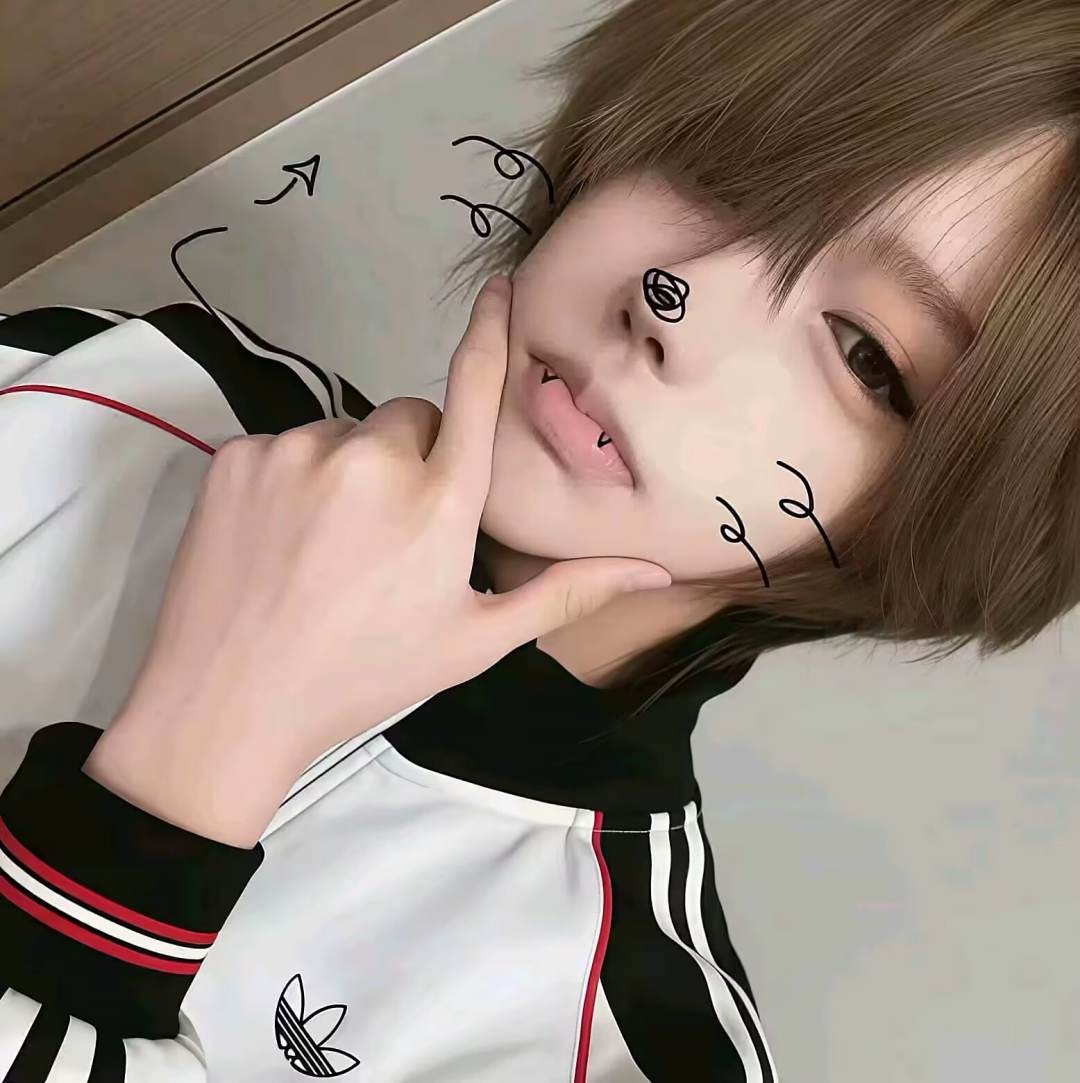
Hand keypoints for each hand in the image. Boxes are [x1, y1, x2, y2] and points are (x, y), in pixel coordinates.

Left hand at [86, 275, 670, 845]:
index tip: (498, 289)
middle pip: (407, 420)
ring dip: (350, 471)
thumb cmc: (366, 675)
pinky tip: (281, 539)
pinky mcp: (237, 455)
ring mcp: (295, 451)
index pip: (474, 389)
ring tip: (329, 546)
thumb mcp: (474, 640)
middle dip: (411, 459)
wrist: (229, 703)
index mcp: (439, 501)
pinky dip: (293, 480)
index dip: (489, 333)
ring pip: (344, 434)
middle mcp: (371, 458)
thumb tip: (659, 571)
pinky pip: (286, 446)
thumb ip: (566, 592)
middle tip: (389, 536)